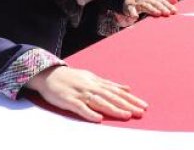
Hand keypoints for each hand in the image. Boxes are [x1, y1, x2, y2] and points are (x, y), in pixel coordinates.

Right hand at [25, 66, 147, 122]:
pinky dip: (89, 113)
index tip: (144, 106)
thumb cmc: (72, 78)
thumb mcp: (92, 77)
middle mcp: (91, 86)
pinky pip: (80, 108)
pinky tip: (99, 119)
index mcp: (97, 82)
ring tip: (126, 115)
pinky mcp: (68, 101)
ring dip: (113, 109)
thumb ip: (109, 84)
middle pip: (111, 97)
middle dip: (127, 105)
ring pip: (99, 102)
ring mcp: (80, 93)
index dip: (131, 99)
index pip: (117, 91)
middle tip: (140, 112)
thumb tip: (127, 88)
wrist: (48, 74)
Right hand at [122, 0, 176, 18]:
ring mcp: (137, 2)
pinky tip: (135, 17)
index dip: (168, 5)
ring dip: (151, 9)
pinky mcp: (129, 6)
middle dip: (161, 8)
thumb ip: (164, 0)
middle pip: (154, 2)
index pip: (161, 0)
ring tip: (157, 13)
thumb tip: (176, 0)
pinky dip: (133, 13)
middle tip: (167, 13)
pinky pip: (131, 10)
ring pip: (145, 5)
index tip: (174, 11)